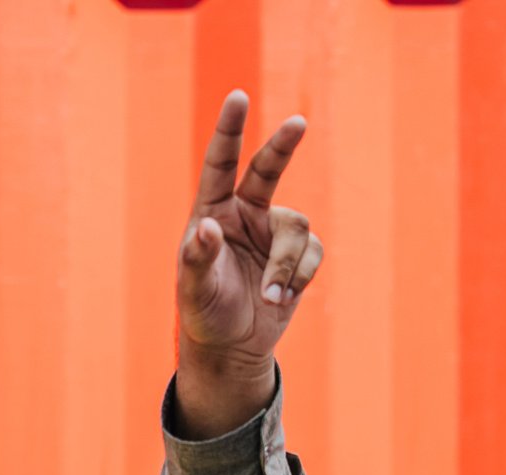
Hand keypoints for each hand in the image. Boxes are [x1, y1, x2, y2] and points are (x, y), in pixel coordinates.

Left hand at [173, 91, 322, 436]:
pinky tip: (280, 299)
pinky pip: (312, 254)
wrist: (232, 345)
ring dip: (286, 266)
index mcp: (212, 212)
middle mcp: (245, 213)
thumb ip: (197, 258)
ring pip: (298, 229)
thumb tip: (207, 227)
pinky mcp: (297, 255)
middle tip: (298, 122)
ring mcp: (274, 231)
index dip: (230, 130)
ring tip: (269, 297)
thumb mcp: (193, 289)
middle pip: (269, 169)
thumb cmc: (204, 313)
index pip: (220, 164)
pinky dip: (299, 279)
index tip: (238, 97)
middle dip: (284, 145)